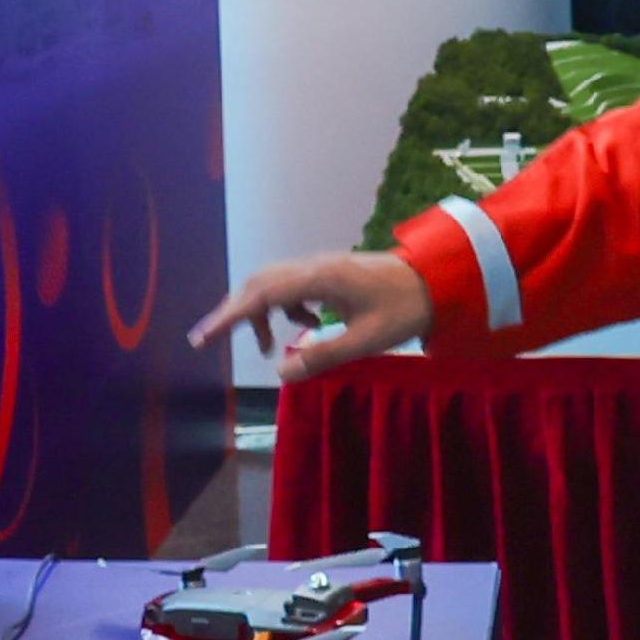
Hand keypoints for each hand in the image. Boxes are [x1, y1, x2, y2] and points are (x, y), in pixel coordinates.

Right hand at [188, 251, 433, 381]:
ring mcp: (321, 267)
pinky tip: (305, 327)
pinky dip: (285, 308)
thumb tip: (281, 373)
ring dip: (262, 313)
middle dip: (235, 313)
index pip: (261, 295)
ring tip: (271, 348)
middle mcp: (315, 266)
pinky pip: (291, 286)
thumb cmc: (405, 310)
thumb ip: (322, 356)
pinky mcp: (329, 273)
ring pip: (273, 284)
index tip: (203, 337)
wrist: (436, 282)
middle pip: (259, 283)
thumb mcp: (366, 341)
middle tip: (211, 341)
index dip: (229, 317)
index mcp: (320, 278)